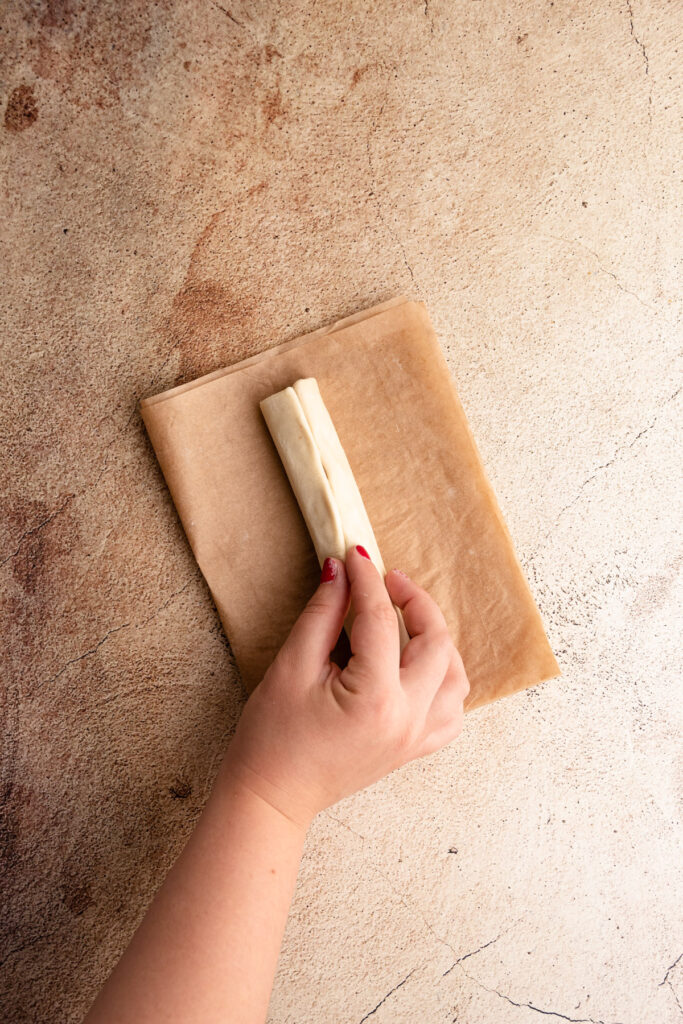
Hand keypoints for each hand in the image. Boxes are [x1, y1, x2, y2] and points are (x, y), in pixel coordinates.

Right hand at [219, 545, 469, 828]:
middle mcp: (407, 719)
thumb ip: (321, 615)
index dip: (367, 579)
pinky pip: (451, 711)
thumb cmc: (272, 738)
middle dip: (415, 602)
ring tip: (407, 619)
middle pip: (436, 643)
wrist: (271, 796)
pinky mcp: (412, 748)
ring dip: (437, 640)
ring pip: (455, 677)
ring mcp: (415, 737)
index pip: (380, 620)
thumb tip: (340, 572)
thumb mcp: (291, 667)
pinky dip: (444, 680)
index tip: (355, 554)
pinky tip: (419, 665)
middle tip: (386, 580)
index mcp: (376, 698)